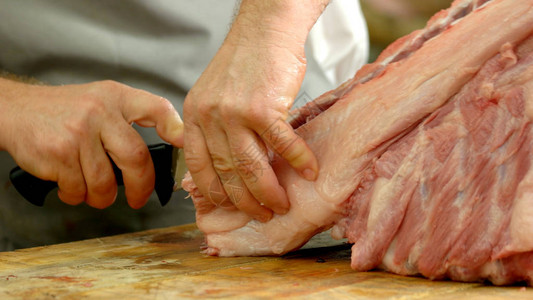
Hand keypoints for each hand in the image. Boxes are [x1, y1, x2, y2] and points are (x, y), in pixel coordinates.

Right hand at [0, 79, 183, 208]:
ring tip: (95, 192)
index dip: (174, 126)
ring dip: (101, 197)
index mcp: (116, 98)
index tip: (183, 143)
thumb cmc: (65, 111)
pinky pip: (78, 189)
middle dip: (140, 187)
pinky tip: (71, 186)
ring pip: (104, 182)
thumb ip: (130, 117)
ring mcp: (78, 132)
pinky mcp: (58, 153)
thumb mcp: (101, 100)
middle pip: (136, 158)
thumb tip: (170, 144)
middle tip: (137, 198)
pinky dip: (76, 196)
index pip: (155, 107)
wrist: (16, 110)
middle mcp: (99, 112)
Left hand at [183, 1, 326, 221]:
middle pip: (227, 172)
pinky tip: (310, 172)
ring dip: (269, 192)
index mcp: (194, 115)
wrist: (264, 30)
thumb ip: (213, 128)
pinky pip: (283, 144)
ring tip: (281, 204)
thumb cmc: (244, 64)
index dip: (215, 192)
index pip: (199, 166)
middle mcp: (210, 116)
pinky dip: (299, 161)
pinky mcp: (265, 107)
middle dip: (245, 201)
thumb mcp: (213, 94)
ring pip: (252, 167)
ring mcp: (236, 112)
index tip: (230, 206)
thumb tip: (225, 166)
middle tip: (261, 213)